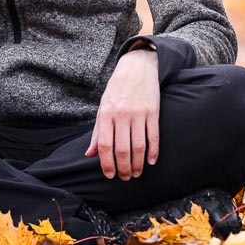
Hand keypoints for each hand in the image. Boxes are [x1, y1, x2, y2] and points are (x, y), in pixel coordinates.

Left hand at [86, 48, 159, 179]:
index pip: (105, 145)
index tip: (110, 175)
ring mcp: (139, 113)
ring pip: (138, 146)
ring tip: (136, 173)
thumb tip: (90, 154)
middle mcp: (122, 114)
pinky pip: (154, 136)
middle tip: (125, 177)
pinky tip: (150, 161)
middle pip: (122, 149)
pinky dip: (153, 152)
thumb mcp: (103, 107)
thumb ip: (97, 132)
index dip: (107, 163)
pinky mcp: (153, 111)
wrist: (137, 67)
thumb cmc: (117, 89)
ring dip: (137, 164)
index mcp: (106, 114)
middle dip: (123, 168)